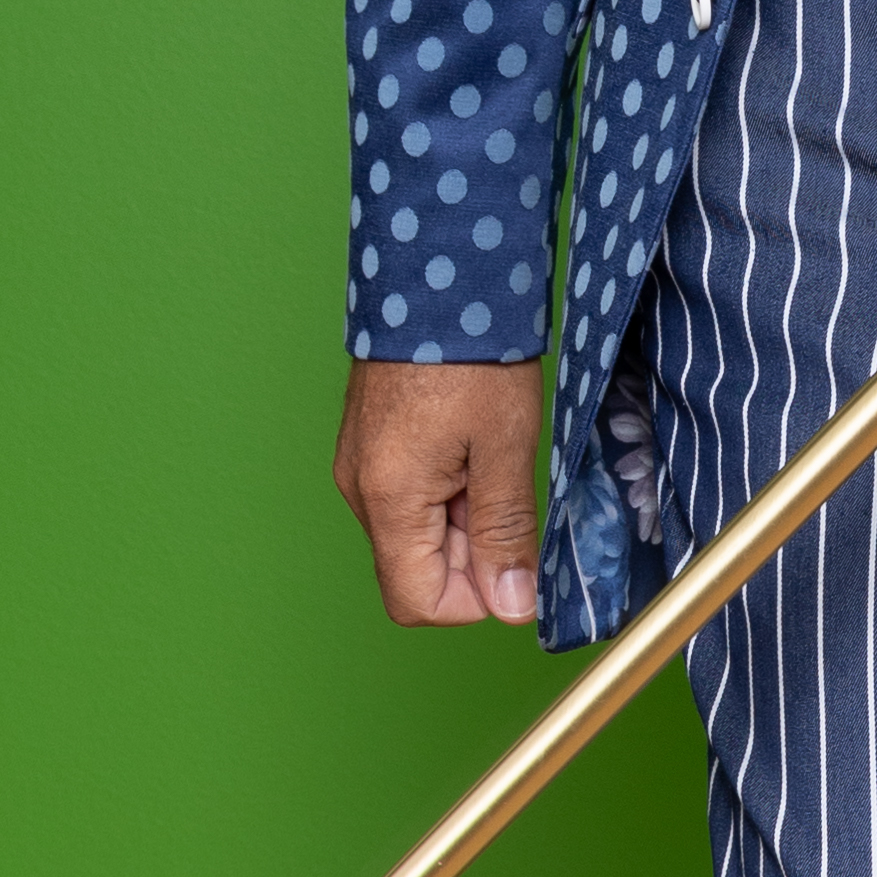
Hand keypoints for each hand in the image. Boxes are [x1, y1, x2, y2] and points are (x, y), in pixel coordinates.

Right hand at [335, 358, 549, 627]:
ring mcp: (361, 466)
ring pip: (417, 532)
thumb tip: (512, 606)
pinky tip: (475, 443)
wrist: (436, 270)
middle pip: (417, 569)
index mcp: (389, 499)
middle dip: (474, 552)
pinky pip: (410, 497)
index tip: (515, 554)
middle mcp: (361, 490)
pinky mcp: (370, 444)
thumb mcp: (506, 446)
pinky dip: (449, 488)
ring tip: (494, 455)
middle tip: (510, 487)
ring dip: (465, 517)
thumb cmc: (471, 349)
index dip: (476, 597)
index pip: (418, 602)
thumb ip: (505, 532)